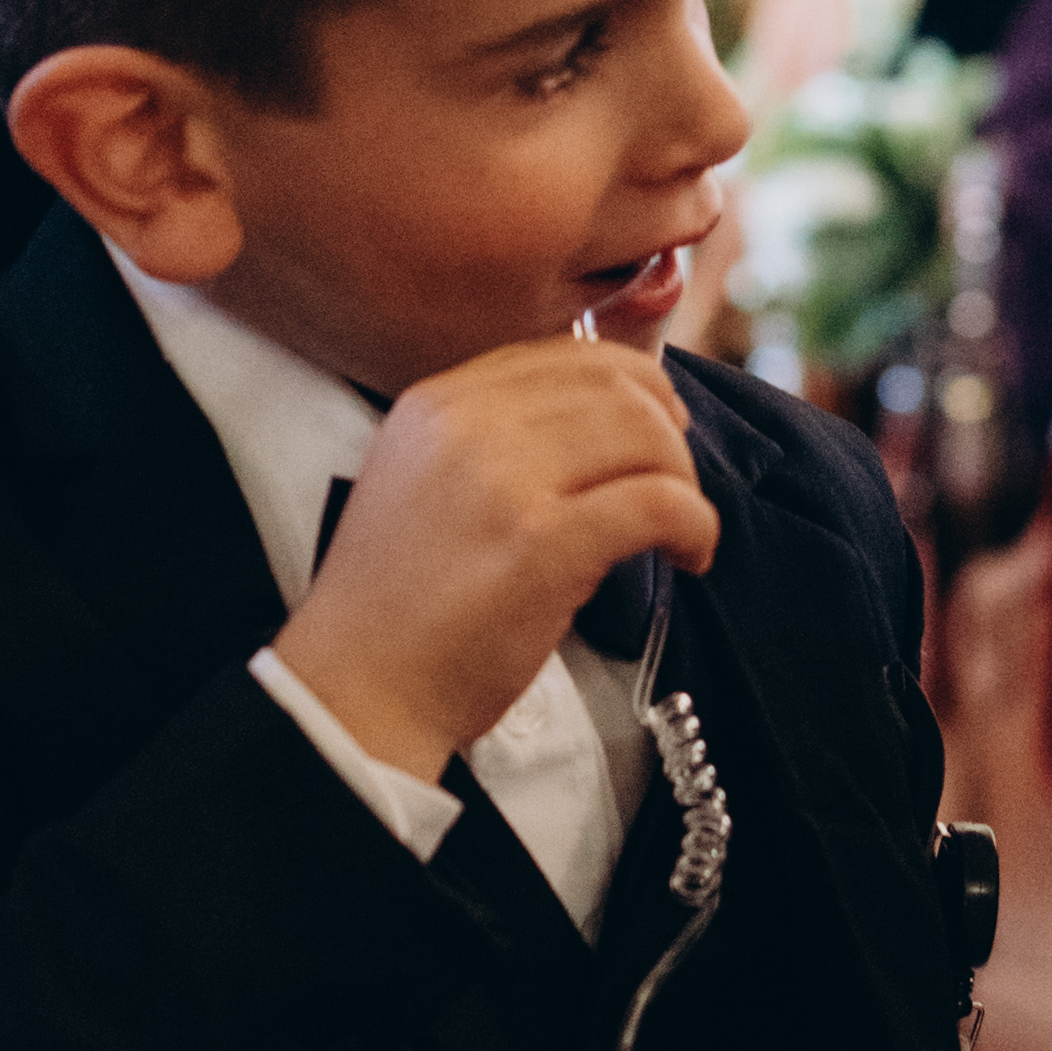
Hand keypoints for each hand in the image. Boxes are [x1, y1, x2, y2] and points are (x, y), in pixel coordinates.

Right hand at [273, 339, 712, 784]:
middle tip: (678, 483)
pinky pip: (658, 503)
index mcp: (436, 402)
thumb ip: (493, 440)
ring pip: (645, 435)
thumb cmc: (399, 609)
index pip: (566, 355)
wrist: (356, 695)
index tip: (661, 428)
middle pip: (616, 387)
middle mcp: (466, 424)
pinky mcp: (542, 543)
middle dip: (669, 432)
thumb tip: (610, 416)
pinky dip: (695, 525)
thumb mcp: (423, 483)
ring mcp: (503, 480)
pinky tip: (689, 555)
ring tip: (680, 531)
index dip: (635, 384)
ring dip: (684, 479)